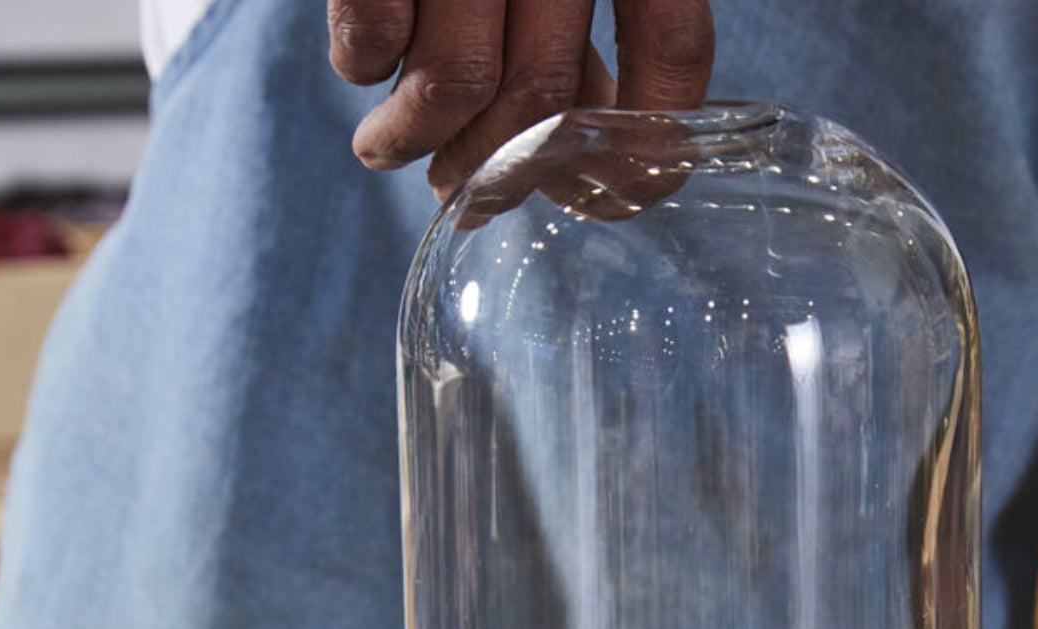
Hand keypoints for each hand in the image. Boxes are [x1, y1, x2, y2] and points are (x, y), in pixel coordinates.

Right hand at [328, 0, 714, 195]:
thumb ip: (584, 19)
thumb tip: (595, 152)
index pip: (674, 44)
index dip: (643, 149)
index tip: (607, 199)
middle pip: (544, 94)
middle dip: (502, 172)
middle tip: (472, 196)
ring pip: (456, 84)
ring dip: (420, 143)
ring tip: (394, 150)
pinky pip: (373, 37)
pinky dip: (363, 68)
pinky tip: (363, 68)